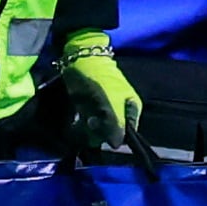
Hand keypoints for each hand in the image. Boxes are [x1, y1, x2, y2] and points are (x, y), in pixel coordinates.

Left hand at [57, 35, 144, 153]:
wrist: (81, 60)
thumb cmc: (101, 80)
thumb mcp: (110, 102)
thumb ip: (114, 124)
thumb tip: (116, 145)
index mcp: (131, 109)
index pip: (126, 134)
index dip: (114, 136)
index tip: (103, 134)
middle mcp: (118, 112)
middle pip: (109, 132)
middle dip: (99, 132)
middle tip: (90, 122)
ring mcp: (103, 111)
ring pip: (96, 129)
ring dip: (87, 130)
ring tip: (82, 120)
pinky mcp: (88, 108)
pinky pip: (86, 123)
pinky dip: (80, 125)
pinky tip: (75, 123)